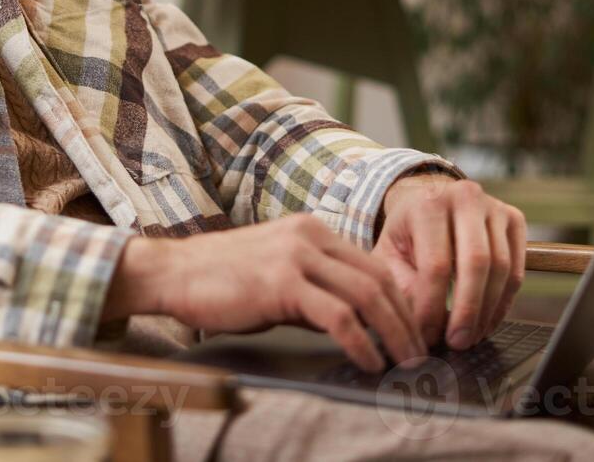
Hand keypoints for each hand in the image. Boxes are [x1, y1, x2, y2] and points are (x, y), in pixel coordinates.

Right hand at [102, 214, 426, 371]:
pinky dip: (361, 342)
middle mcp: (310, 235)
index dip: (399, 300)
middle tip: (420, 353)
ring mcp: (296, 255)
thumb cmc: (221, 280)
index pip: (372, 264)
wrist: (173, 273)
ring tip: (404, 363)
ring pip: (367, 294)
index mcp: (312, 230)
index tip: (411, 332)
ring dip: (393, 333)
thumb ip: (316, 290)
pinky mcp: (282, 282)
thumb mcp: (278, 274)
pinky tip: (369, 361)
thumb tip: (356, 324)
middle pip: (378, 278)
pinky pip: (338, 316)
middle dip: (406, 320)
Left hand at [374, 174, 525, 350]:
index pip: (436, 264)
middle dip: (467, 312)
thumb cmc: (406, 233)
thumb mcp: (389, 254)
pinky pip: (515, 270)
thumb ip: (400, 285)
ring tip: (470, 336)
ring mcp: (494, 207)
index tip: (427, 336)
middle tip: (456, 343)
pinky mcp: (514, 219)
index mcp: (428, 203)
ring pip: (500, 268)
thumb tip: (420, 325)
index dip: (434, 307)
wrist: (428, 199)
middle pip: (476, 263)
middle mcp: (465, 197)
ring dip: (487, 311)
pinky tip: (486, 321)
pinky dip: (504, 303)